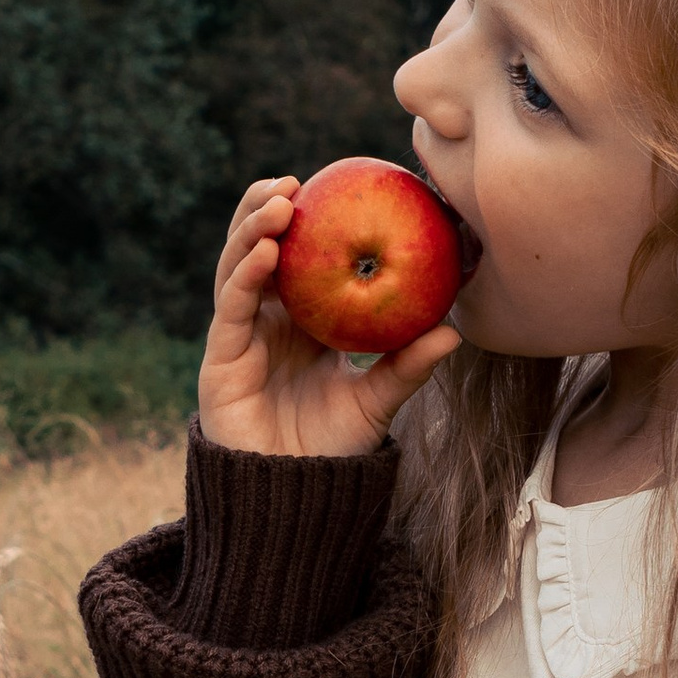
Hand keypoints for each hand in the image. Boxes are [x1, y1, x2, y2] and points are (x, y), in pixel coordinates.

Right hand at [199, 176, 459, 461]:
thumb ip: (407, 366)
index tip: (332, 187)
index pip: (299, 258)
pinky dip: (245, 274)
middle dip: (266, 210)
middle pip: (258, 250)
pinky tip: (265, 250)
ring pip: (237, 267)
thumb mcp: (378, 401)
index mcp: (301, 322)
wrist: (293, 496)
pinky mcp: (221, 357)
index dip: (308, 221)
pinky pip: (231, 306)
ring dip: (251, 230)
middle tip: (294, 182)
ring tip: (278, 201)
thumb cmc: (333, 448)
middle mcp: (267, 321)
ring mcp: (240, 336)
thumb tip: (455, 331)